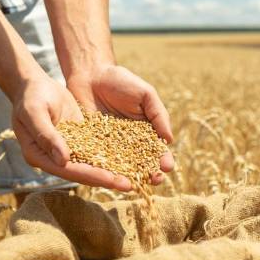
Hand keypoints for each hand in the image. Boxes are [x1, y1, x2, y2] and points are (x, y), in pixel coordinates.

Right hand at [11, 75, 132, 190]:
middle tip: (129, 186)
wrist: (33, 84)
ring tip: (133, 180)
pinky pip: (94, 152)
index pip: (68, 170)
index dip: (91, 175)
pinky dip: (110, 157)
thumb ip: (47, 136)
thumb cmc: (30, 96)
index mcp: (38, 156)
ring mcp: (66, 150)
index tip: (111, 180)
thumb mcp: (35, 113)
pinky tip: (129, 161)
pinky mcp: (77, 141)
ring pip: (91, 165)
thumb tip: (64, 160)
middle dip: (106, 179)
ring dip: (111, 172)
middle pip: (82, 173)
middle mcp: (53, 158)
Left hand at [66, 64, 174, 184]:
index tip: (167, 166)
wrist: (90, 74)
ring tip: (134, 185)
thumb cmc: (121, 81)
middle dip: (150, 173)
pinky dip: (104, 171)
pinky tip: (109, 178)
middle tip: (155, 180)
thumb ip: (158, 114)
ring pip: (122, 167)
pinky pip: (99, 161)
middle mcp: (130, 144)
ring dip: (129, 178)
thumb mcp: (145, 94)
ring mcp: (111, 147)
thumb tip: (169, 140)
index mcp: (146, 132)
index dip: (164, 159)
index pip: (157, 150)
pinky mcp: (92, 147)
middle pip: (142, 164)